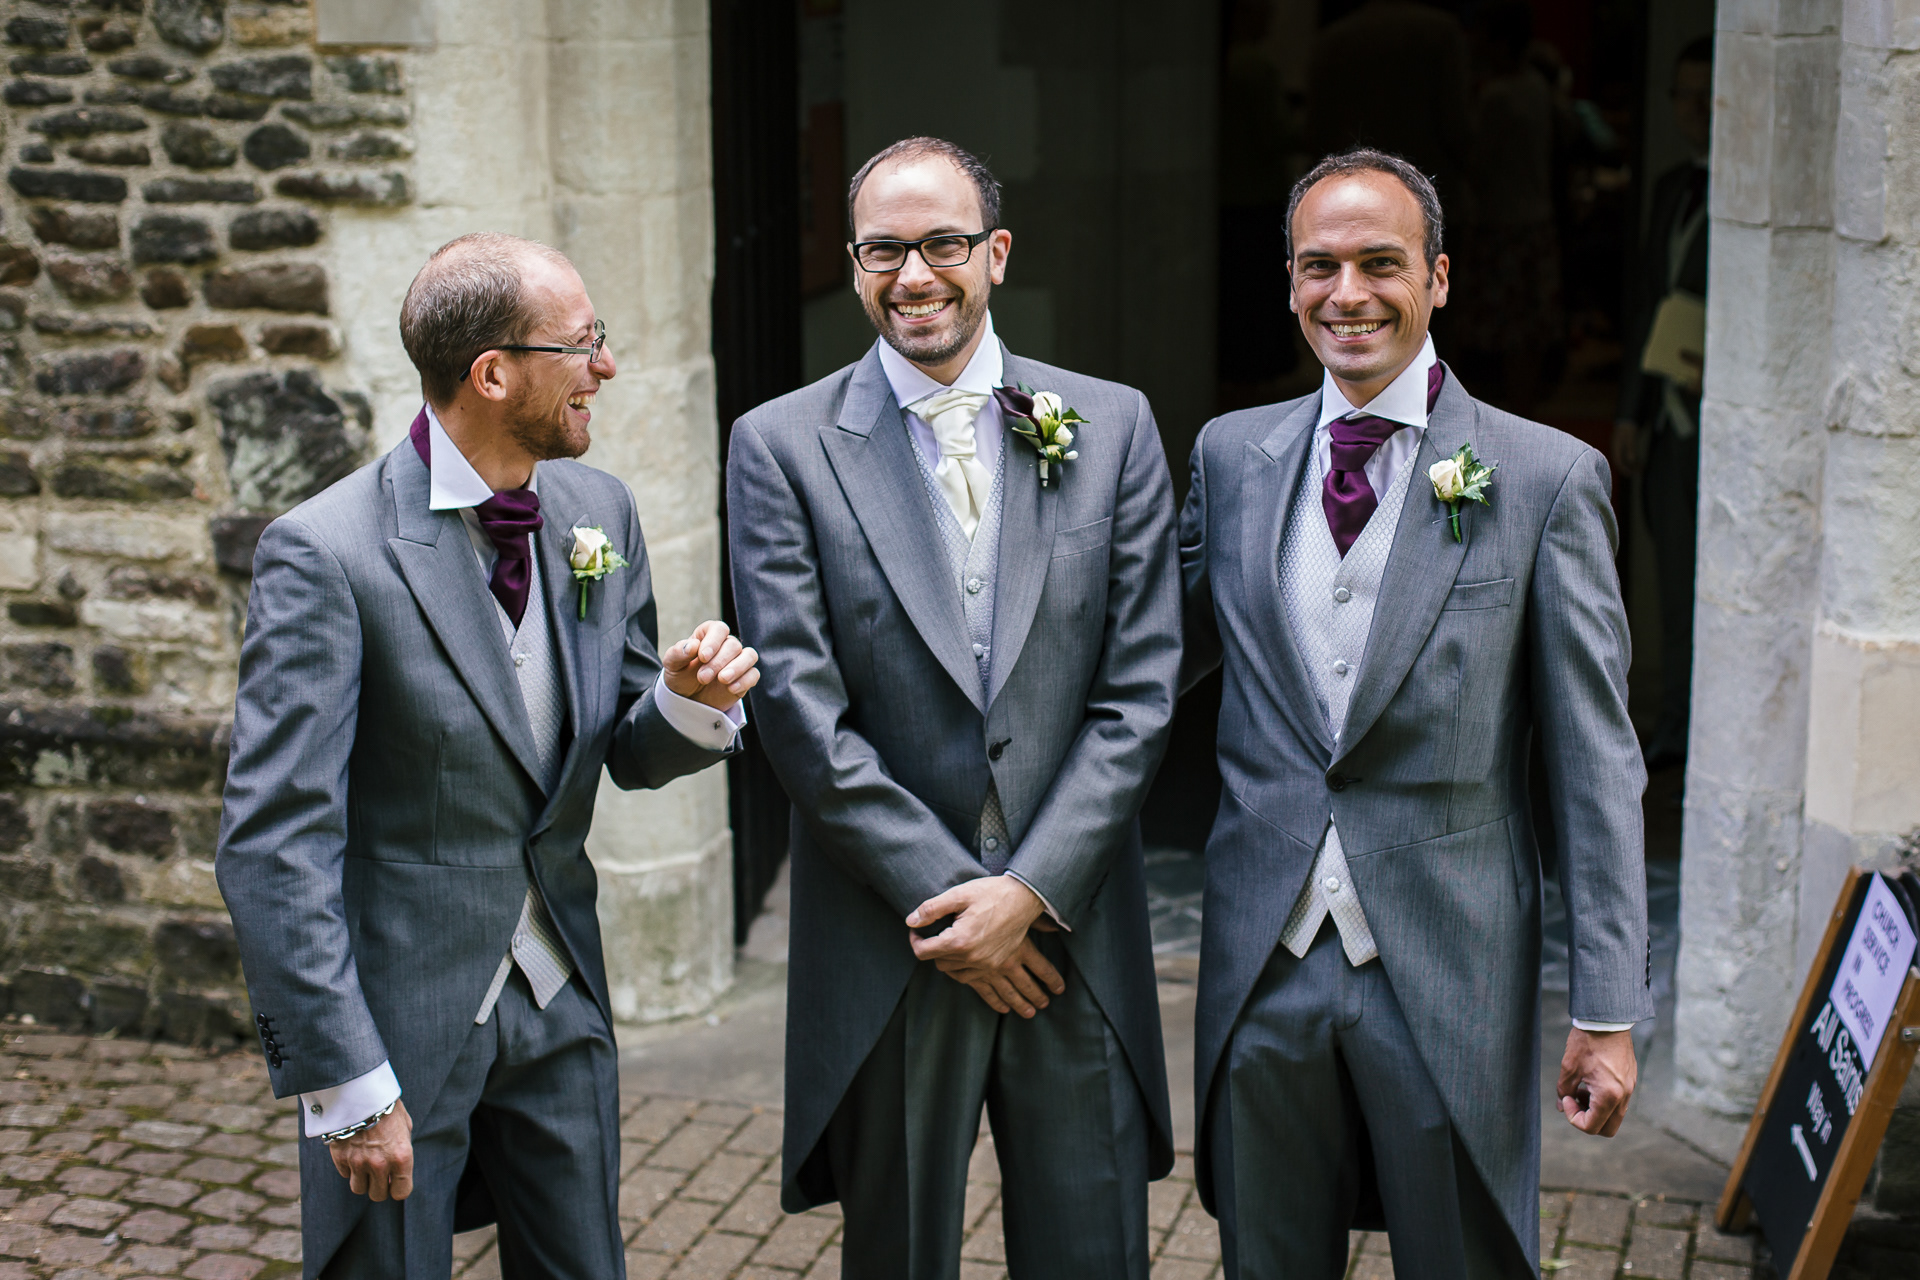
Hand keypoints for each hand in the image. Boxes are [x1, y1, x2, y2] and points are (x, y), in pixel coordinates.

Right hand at [328, 1099, 413, 1200]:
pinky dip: (349, 1168)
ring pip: (358, 1189)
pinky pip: (345, 1174)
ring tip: (365, 1165)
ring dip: (362, 1180)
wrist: (360, 1092)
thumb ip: (402, 1150)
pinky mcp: (341, 1158)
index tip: (395, 1183)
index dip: (398, 1189)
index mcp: (402, 1157)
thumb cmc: (386, 1108)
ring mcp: (359, 1163)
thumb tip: (397, 1172)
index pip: (401, 1192)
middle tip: (379, 1174)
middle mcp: (380, 1164)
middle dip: (379, 1186)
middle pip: (377, 1195)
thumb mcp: (404, 1127)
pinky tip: (354, 1152)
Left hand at [662, 620, 758, 710]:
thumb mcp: (672, 665)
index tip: (703, 657)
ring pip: (750, 656)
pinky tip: (730, 689)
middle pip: (733, 645)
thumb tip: (693, 645)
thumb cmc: (680, 677)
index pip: (719, 629)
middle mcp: (726, 646)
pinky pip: (753, 675)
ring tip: (722, 680)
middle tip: (702, 677)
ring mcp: (737, 662)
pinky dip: (744, 681)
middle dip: (718, 662)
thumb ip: (678, 653)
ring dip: (737, 667)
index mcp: (708, 636)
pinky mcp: (745, 678)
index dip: (713, 641)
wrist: (688, 701)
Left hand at [907, 878, 1063, 1017]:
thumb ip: (931, 909)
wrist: (1023, 897)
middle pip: (942, 965)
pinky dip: (992, 997)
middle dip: (936, 955)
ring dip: (954, 974)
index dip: (915, 941)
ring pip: (963, 979)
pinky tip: (999, 1005)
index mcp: (958, 941)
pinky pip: (990, 988)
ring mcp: (989, 965)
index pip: (925, 951)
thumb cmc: (991, 893)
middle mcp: (972, 958)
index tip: (916, 933)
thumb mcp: (958, 894)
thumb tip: (911, 921)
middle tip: (935, 942)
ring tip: (950, 966)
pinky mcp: (1002, 965)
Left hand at [1558, 1028, 1636, 1136]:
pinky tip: (1590, 1081)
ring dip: (1595, 1109)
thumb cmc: (1587, 1041)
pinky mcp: (1630, 1080)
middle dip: (1587, 1120)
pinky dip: (1604, 1099)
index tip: (1565, 1098)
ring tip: (1580, 1089)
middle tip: (1573, 1100)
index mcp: (1609, 1095)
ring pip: (1614, 1115)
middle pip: (1607, 1129)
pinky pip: (1619, 1101)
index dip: (1573, 1118)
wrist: (1607, 1019)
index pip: (1591, 1127)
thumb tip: (1561, 1106)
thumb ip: (1563, 1091)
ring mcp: (1630, 1088)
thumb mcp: (1569, 1067)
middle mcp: (1624, 1096)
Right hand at [1610, 418, 1643, 478]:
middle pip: (1620, 462)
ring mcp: (1618, 447)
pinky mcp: (1622, 445)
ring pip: (1623, 459)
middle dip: (1628, 468)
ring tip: (1638, 468)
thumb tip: (1632, 461)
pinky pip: (1625, 455)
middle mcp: (1616, 448)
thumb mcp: (1630, 438)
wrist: (1626, 419)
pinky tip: (1636, 461)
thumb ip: (1630, 449)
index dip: (1624, 469)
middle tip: (1636, 473)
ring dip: (1630, 464)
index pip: (1618, 462)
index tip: (1632, 474)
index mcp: (1616, 448)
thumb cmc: (1628, 428)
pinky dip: (1630, 459)